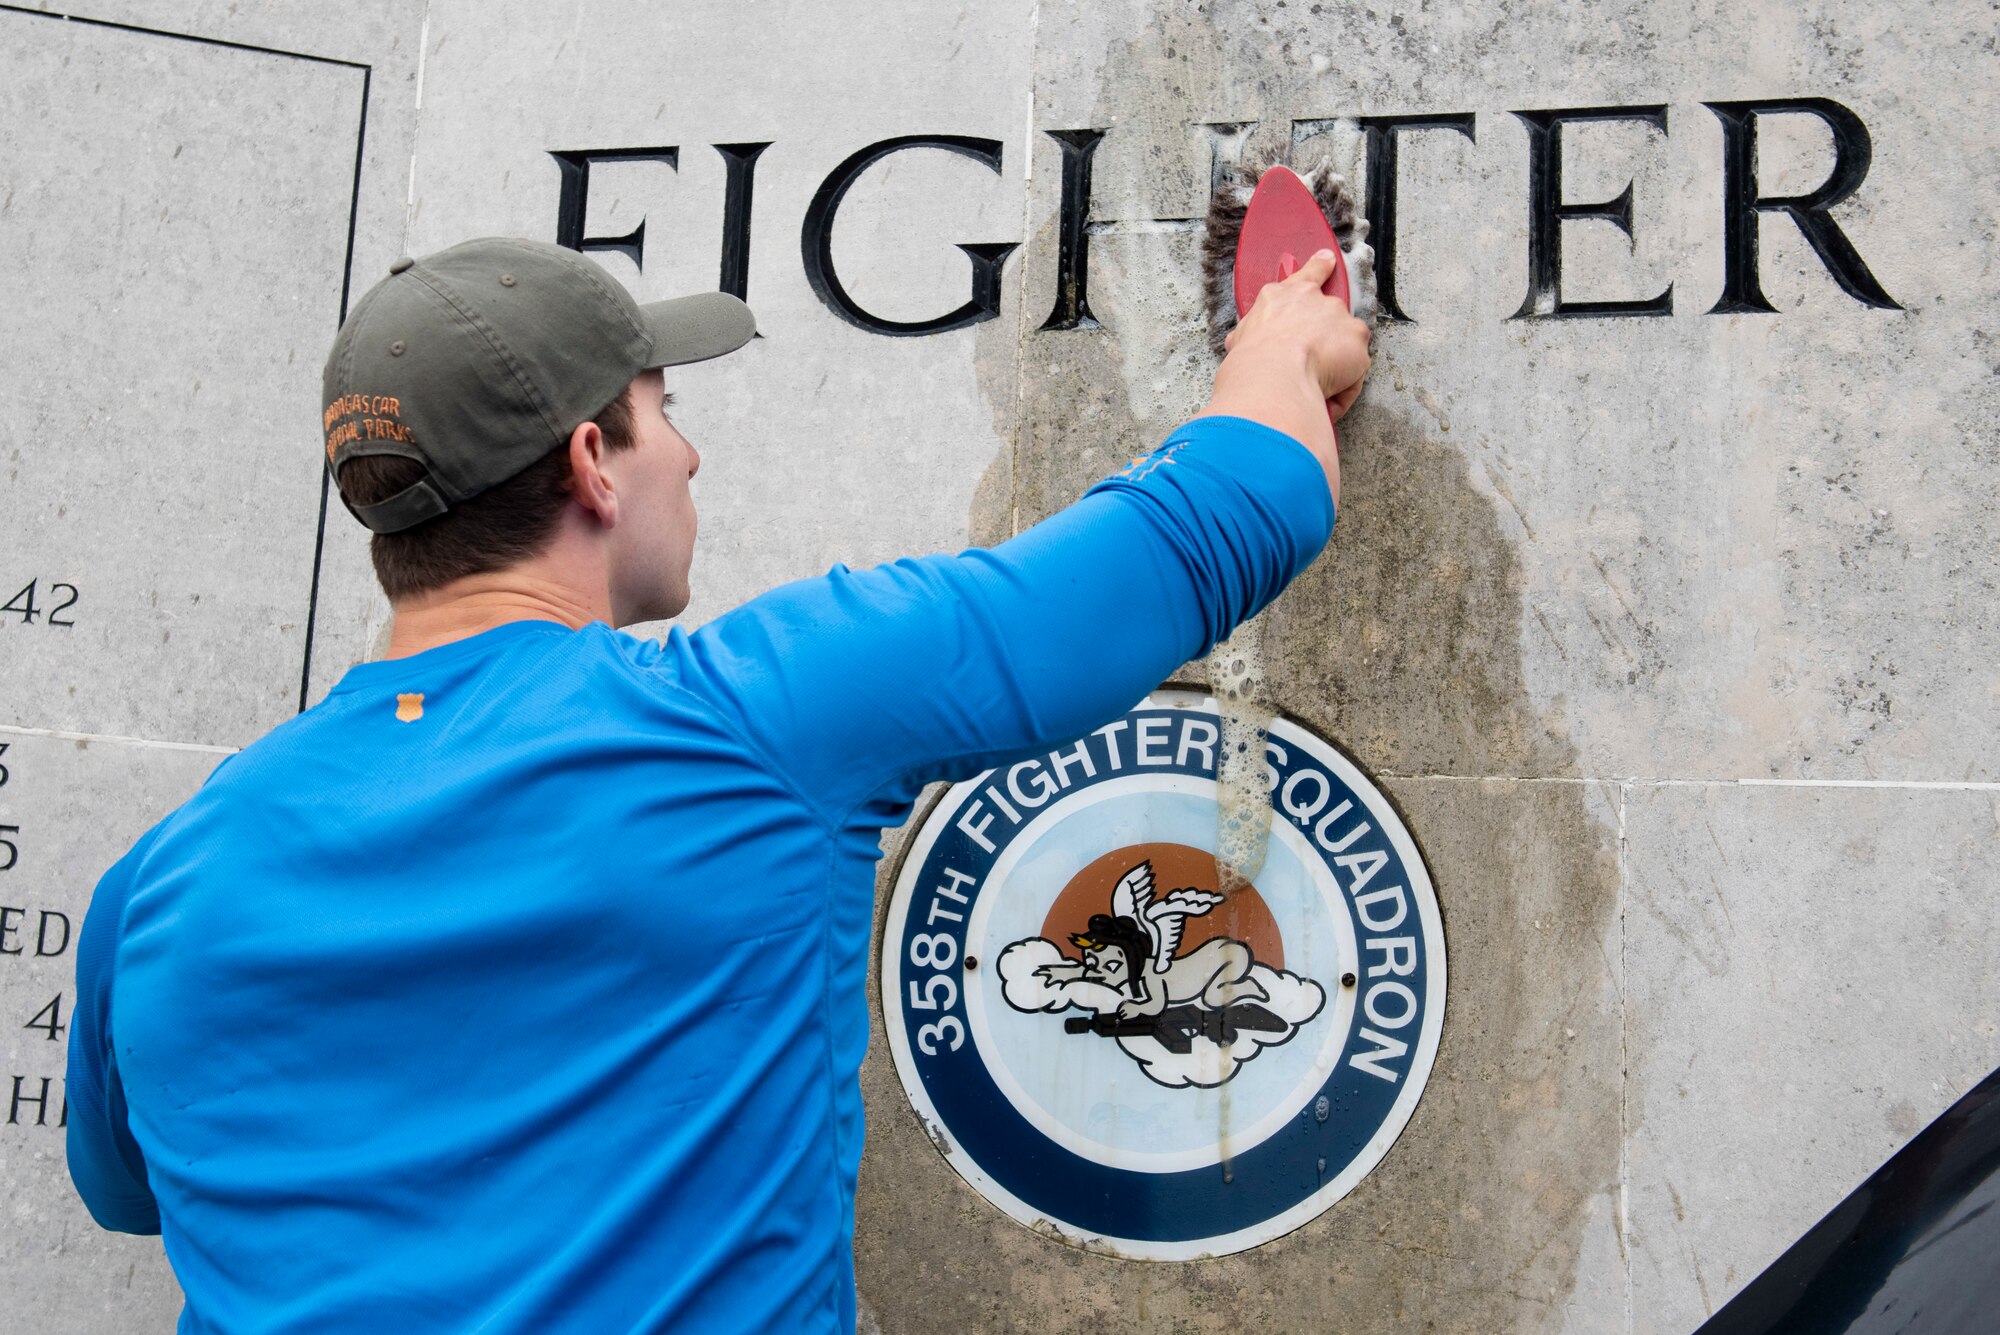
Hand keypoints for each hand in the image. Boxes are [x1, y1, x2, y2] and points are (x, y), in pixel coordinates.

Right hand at [1222, 249, 1371, 421]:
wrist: (1272, 374)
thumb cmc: (1250, 362)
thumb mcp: (1239, 343)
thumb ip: (1250, 337)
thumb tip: (1241, 345)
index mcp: (1281, 297)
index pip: (1307, 274)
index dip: (1320, 267)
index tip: (1329, 260)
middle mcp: (1313, 299)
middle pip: (1330, 314)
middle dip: (1325, 339)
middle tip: (1310, 365)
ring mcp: (1338, 316)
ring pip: (1344, 345)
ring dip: (1334, 365)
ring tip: (1314, 387)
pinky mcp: (1356, 337)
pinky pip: (1355, 370)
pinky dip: (1344, 387)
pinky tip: (1325, 396)